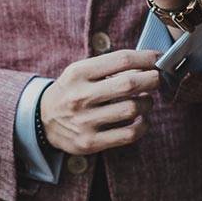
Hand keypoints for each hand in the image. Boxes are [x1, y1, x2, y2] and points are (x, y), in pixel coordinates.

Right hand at [40, 50, 160, 154]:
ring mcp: (85, 121)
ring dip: (147, 103)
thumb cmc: (71, 91)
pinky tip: (141, 119)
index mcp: (79, 73)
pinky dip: (143, 125)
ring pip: (132, 109)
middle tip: (157, 79)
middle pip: (129, 84)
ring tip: (146, 100)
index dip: (146, 58)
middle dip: (152, 79)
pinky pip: (128, 134)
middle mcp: (80, 96)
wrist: (42, 119)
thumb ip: (109, 67)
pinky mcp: (90, 142)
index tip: (158, 58)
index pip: (121, 59)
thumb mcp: (81, 72)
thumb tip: (147, 66)